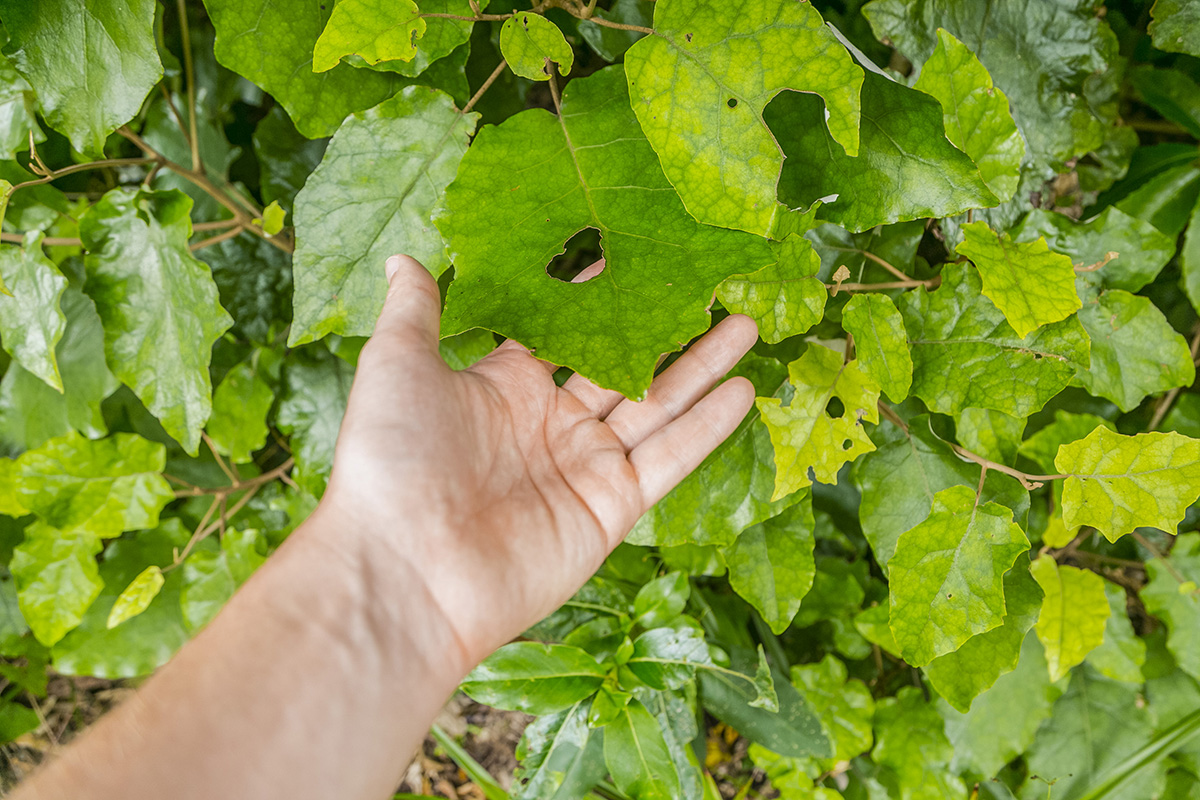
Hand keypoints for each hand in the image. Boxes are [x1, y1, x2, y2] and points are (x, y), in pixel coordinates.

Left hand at [319, 255, 756, 667]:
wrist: (406, 571)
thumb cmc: (391, 462)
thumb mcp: (397, 367)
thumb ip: (416, 313)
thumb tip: (402, 260)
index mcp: (503, 386)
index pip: (562, 330)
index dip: (595, 295)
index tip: (633, 256)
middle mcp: (550, 422)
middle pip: (622, 364)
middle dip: (666, 328)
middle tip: (710, 288)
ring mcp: (584, 465)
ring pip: (658, 405)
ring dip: (703, 367)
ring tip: (747, 323)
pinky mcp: (611, 507)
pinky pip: (668, 458)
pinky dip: (707, 427)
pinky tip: (744, 390)